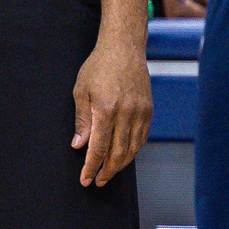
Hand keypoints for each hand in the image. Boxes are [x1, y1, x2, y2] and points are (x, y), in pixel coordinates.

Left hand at [72, 38, 152, 186]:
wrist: (124, 48)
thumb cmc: (99, 67)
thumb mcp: (81, 91)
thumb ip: (82, 120)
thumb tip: (79, 145)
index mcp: (106, 110)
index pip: (99, 148)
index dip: (92, 167)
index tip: (86, 179)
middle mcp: (126, 113)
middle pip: (118, 153)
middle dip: (107, 171)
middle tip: (98, 181)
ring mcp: (140, 112)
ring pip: (132, 148)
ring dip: (121, 164)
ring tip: (109, 172)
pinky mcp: (148, 109)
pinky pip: (142, 137)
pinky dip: (133, 150)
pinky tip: (124, 155)